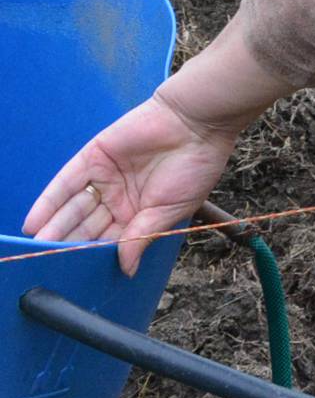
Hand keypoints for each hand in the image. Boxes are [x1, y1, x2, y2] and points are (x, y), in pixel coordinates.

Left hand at [23, 87, 241, 276]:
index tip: (76, 273)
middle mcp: (119, 198)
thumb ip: (142, 237)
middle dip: (69, 243)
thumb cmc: (196, 168)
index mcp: (140, 214)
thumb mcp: (170, 211)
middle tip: (49, 261)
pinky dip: (49, 202)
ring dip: (55, 227)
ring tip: (39, 246)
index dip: (94, 255)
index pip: (110, 239)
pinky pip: (66, 183)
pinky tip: (34, 222)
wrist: (197, 124)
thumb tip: (127, 269)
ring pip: (74, 207)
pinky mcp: (93, 157)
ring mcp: (104, 177)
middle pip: (87, 226)